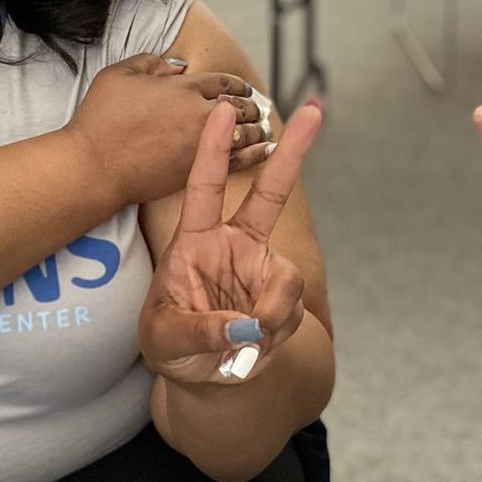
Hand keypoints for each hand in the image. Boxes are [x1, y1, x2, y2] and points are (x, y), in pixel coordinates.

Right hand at [62, 54, 270, 207]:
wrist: (94, 168)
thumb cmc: (101, 119)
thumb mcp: (119, 74)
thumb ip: (152, 63)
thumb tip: (177, 68)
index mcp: (184, 87)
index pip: (222, 81)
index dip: (235, 84)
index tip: (241, 89)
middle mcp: (200, 114)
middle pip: (240, 107)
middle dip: (251, 107)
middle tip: (256, 109)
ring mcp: (203, 145)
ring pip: (245, 133)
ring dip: (258, 128)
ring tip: (264, 128)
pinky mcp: (199, 172)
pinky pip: (240, 160)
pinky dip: (257, 153)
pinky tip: (267, 151)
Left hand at [139, 101, 321, 384]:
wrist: (201, 371)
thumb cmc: (169, 343)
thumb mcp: (165, 339)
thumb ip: (201, 331)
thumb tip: (248, 326)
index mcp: (195, 240)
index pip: (204, 187)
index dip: (212, 148)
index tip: (222, 109)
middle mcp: (234, 245)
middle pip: (270, 193)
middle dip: (293, 151)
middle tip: (316, 111)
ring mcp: (262, 268)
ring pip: (286, 281)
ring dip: (270, 316)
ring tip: (241, 346)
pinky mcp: (283, 295)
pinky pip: (292, 310)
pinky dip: (274, 335)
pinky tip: (252, 347)